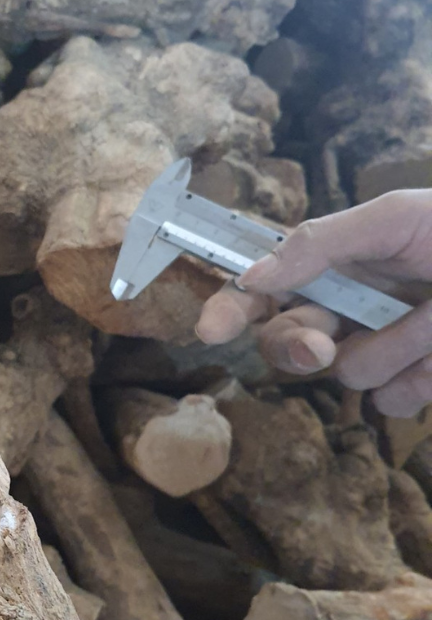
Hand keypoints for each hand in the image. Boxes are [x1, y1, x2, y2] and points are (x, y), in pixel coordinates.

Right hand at [195, 189, 431, 417]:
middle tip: (318, 347)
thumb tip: (254, 274)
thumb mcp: (398, 217)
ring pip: (346, 375)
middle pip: (286, 343)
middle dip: (296, 345)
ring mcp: (379, 354)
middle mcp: (345, 313)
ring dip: (394, 345)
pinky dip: (421, 378)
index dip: (229, 309)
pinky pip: (390, 402)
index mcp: (331, 268)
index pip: (263, 292)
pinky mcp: (412, 389)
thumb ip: (322, 242)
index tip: (208, 330)